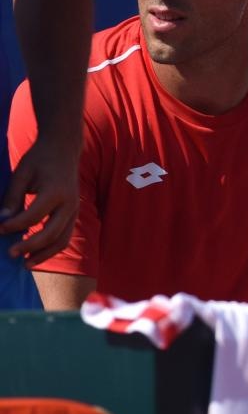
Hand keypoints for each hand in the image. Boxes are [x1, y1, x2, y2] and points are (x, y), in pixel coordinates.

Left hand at [0, 130, 80, 262]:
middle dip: (30, 246)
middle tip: (11, 254)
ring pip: (62, 240)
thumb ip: (12, 198)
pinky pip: (65, 236)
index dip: (15, 225)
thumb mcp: (21, 174)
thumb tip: (2, 221)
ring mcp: (75, 210)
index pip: (34, 216)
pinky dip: (52, 248)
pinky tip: (36, 254)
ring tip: (26, 264)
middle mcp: (69, 204)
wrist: (63, 149)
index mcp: (55, 192)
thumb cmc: (39, 159)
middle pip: (51, 233)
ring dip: (44, 254)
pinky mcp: (74, 214)